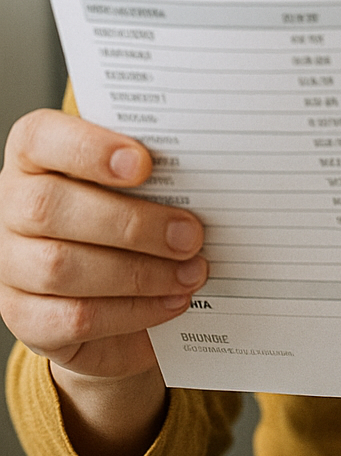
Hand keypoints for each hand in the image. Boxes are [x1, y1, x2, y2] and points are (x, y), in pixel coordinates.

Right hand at [0, 110, 207, 455]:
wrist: (109, 294)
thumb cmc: (128, 217)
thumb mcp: (139, 186)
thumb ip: (155, 172)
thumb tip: (207, 173)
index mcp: (35, 157)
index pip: (40, 137)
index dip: (88, 148)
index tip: (144, 163)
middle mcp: (11, 206)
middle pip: (48, 207)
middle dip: (130, 222)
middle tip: (191, 234)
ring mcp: (10, 265)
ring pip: (61, 268)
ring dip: (140, 272)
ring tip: (191, 272)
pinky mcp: (26, 318)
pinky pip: (75, 317)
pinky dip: (133, 311)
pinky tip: (172, 301)